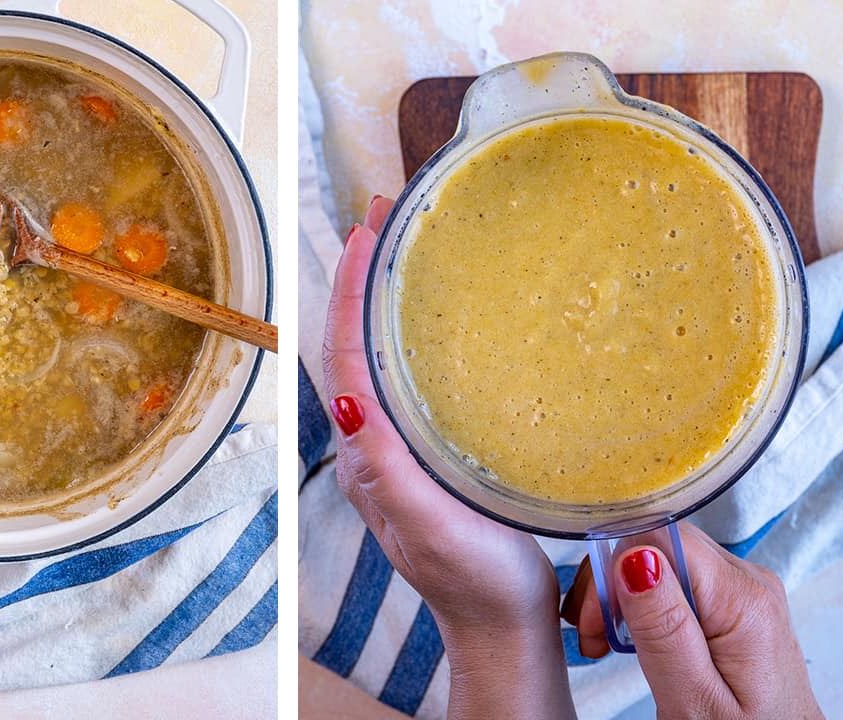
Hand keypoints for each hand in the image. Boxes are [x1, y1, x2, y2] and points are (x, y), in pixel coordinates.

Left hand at [323, 196, 574, 719]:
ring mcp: (400, 445)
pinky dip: (411, 331)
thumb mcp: (428, 525)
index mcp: (366, 453)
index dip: (353, 290)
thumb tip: (343, 400)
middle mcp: (373, 442)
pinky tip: (437, 314)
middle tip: (386, 216)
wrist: (500, 626)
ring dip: (384, 298)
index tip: (367, 231)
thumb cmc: (473, 580)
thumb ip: (384, 468)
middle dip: (363, 277)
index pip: (346, 354)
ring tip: (405, 244)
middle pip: (355, 343)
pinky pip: (409, 374)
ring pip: (380, 355)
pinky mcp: (429, 450)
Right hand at [561, 523, 822, 718]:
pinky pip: (677, 579)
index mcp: (742, 599)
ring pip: (661, 558)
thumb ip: (664, 628)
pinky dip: (645, 604)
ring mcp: (744, 589)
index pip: (656, 536)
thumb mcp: (693, 699)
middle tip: (596, 638)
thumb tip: (633, 556)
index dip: (612, 569)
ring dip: (623, 595)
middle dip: (612, 584)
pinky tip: (638, 639)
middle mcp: (748, 581)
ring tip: (610, 644)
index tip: (596, 619)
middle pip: (656, 543)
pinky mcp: (735, 602)